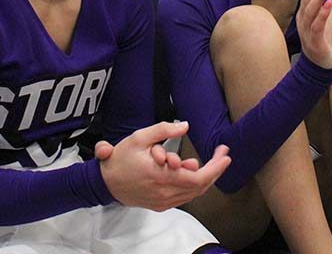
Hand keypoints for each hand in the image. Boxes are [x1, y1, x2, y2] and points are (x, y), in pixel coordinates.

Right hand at [97, 121, 231, 210]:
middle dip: (215, 170)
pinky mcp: (162, 205)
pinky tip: (192, 171)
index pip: (198, 178)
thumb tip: (185, 125)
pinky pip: (185, 197)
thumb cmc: (121, 159)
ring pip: (194, 193)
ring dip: (205, 178)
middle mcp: (165, 192)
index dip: (215, 168)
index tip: (225, 156)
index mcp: (161, 176)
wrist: (106, 183)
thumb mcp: (139, 137)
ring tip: (209, 161)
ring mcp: (164, 201)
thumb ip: (163, 130)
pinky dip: (193, 185)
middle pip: (200, 186)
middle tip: (222, 155)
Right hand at [295, 0, 331, 68]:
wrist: (319, 65)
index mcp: (303, 14)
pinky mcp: (314, 41)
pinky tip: (330, 3)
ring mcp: (306, 31)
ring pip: (311, 9)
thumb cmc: (321, 40)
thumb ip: (321, 5)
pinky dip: (323, 13)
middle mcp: (302, 21)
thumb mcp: (320, 20)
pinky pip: (317, 25)